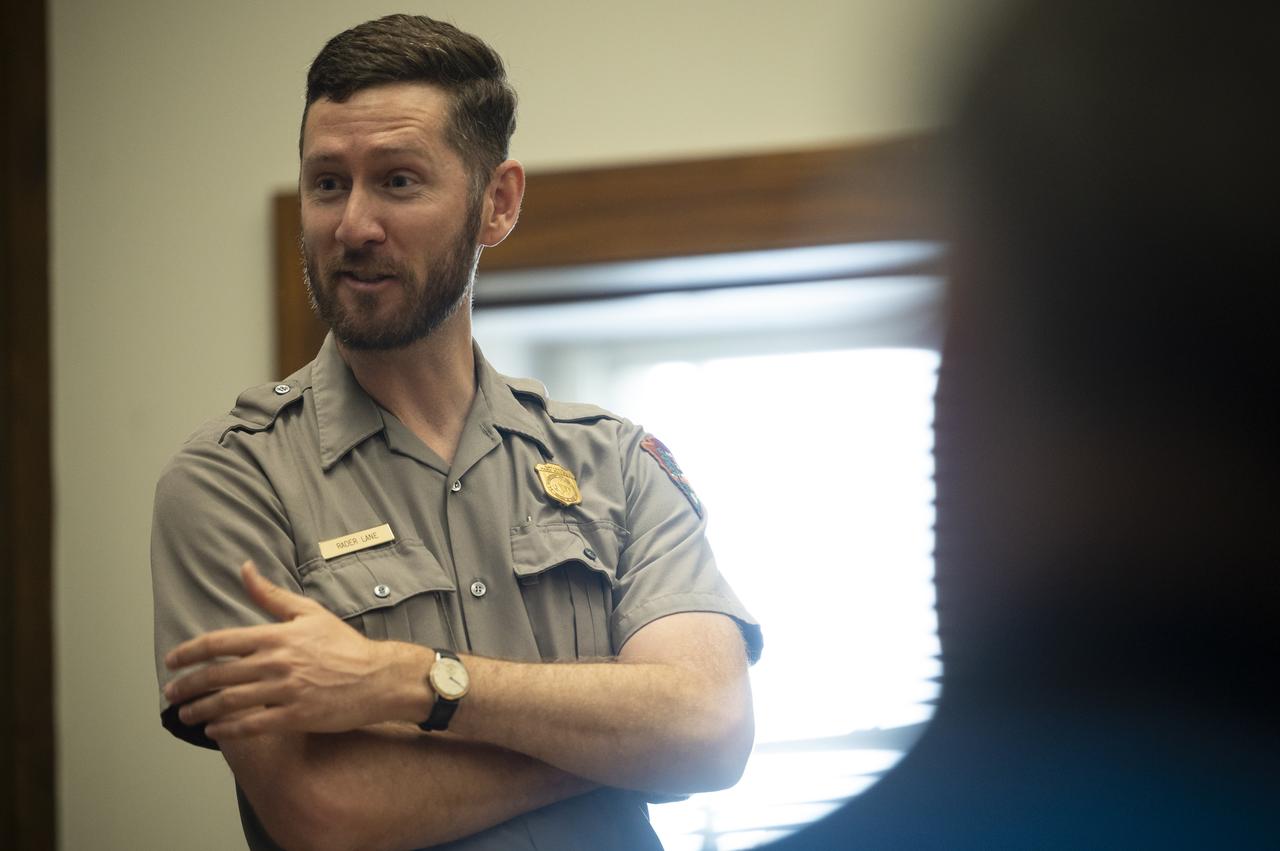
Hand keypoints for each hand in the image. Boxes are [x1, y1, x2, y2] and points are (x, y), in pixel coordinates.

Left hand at [163, 561, 413, 738]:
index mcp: (276, 635)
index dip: (189, 652)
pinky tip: (215, 732)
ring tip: (187, 715)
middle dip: (187, 686)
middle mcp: (276, 662)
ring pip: (229, 703)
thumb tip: (245, 568)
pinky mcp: (295, 716)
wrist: (377, 677)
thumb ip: (270, 595)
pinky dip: (227, 731)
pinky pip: (251, 726)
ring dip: (201, 710)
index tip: (172, 661)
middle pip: (217, 675)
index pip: (219, 643)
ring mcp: (285, 691)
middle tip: (172, 693)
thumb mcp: (308, 612)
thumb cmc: (343, 644)